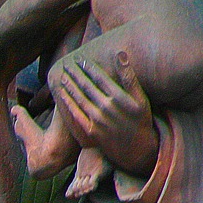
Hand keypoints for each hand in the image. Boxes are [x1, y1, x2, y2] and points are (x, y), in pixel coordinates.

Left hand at [53, 52, 158, 175]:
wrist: (136, 149)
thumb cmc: (140, 120)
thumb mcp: (140, 98)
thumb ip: (129, 76)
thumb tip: (120, 54)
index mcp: (119, 97)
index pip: (99, 77)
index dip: (88, 67)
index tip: (80, 59)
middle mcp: (106, 108)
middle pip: (86, 86)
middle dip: (76, 73)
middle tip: (67, 63)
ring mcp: (97, 120)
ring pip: (79, 98)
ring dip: (69, 86)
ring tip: (63, 75)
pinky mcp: (90, 131)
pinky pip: (75, 114)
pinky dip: (68, 102)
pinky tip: (62, 94)